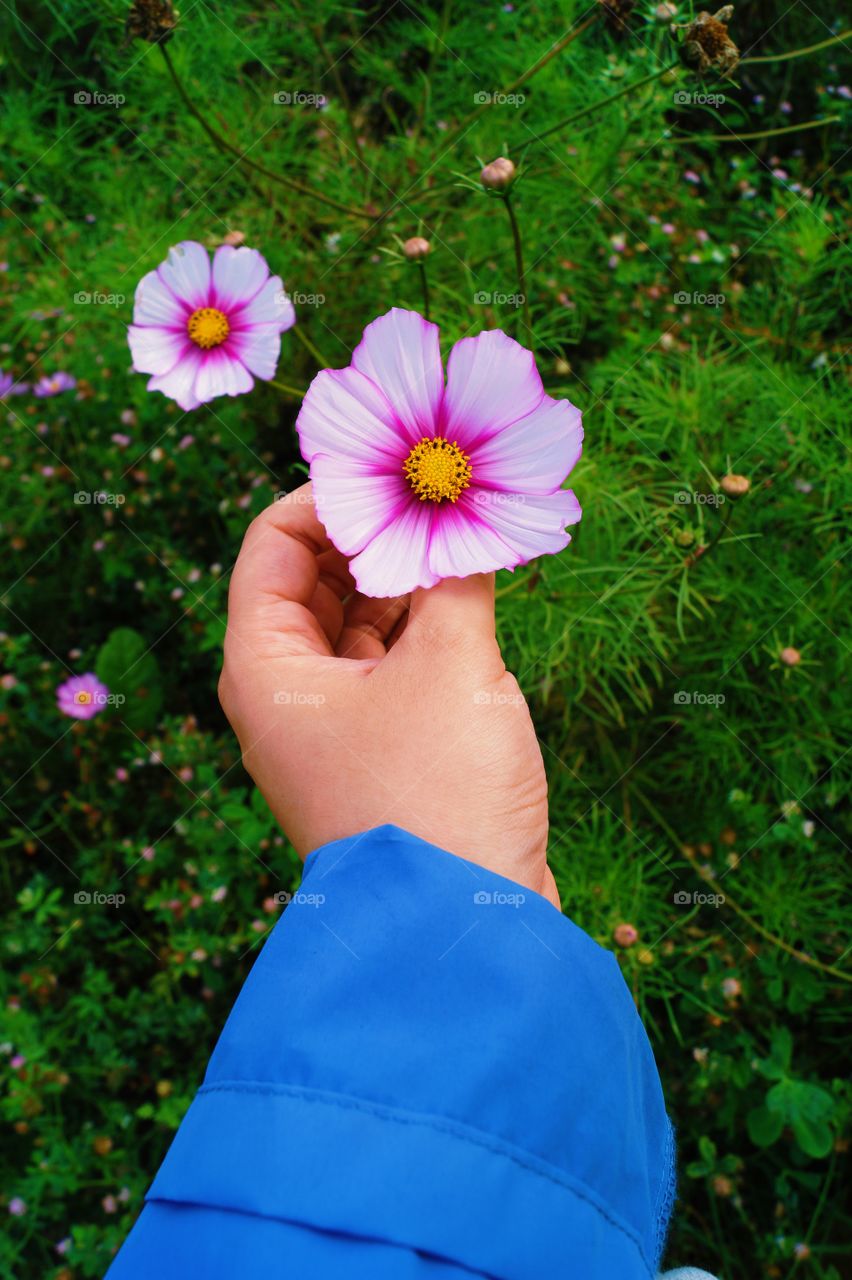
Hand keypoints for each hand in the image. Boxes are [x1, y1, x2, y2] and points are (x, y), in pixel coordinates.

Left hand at [218, 484, 559, 906]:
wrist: (464, 932)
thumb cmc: (437, 794)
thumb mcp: (451, 664)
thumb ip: (456, 575)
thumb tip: (465, 514)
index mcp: (266, 667)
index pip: (275, 544)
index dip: (331, 496)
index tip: (399, 473)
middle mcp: (286, 693)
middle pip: (318, 580)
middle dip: (380, 537)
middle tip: (445, 498)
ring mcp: (332, 726)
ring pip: (361, 623)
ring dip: (410, 582)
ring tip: (469, 539)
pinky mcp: (379, 752)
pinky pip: (392, 666)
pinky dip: (426, 630)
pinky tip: (475, 599)